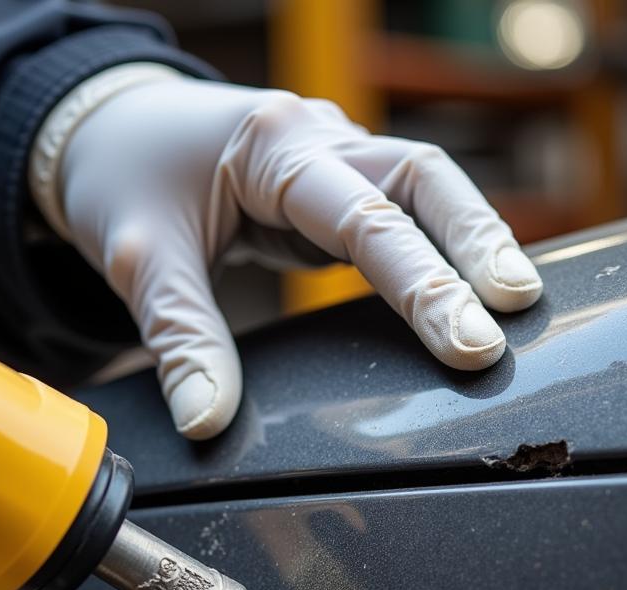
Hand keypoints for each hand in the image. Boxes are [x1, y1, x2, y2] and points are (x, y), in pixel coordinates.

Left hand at [52, 75, 542, 438]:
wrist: (107, 130)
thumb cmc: (121, 180)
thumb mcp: (138, 258)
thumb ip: (178, 337)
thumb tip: (207, 421)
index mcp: (270, 145)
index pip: (365, 213)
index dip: (423, 279)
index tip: (467, 342)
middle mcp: (314, 138)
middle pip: (422, 177)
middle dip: (475, 244)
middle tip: (517, 316)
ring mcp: (329, 158)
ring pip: (425, 186)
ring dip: (473, 240)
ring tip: (519, 305)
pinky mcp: (331, 188)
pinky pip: (401, 209)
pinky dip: (440, 245)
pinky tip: (469, 288)